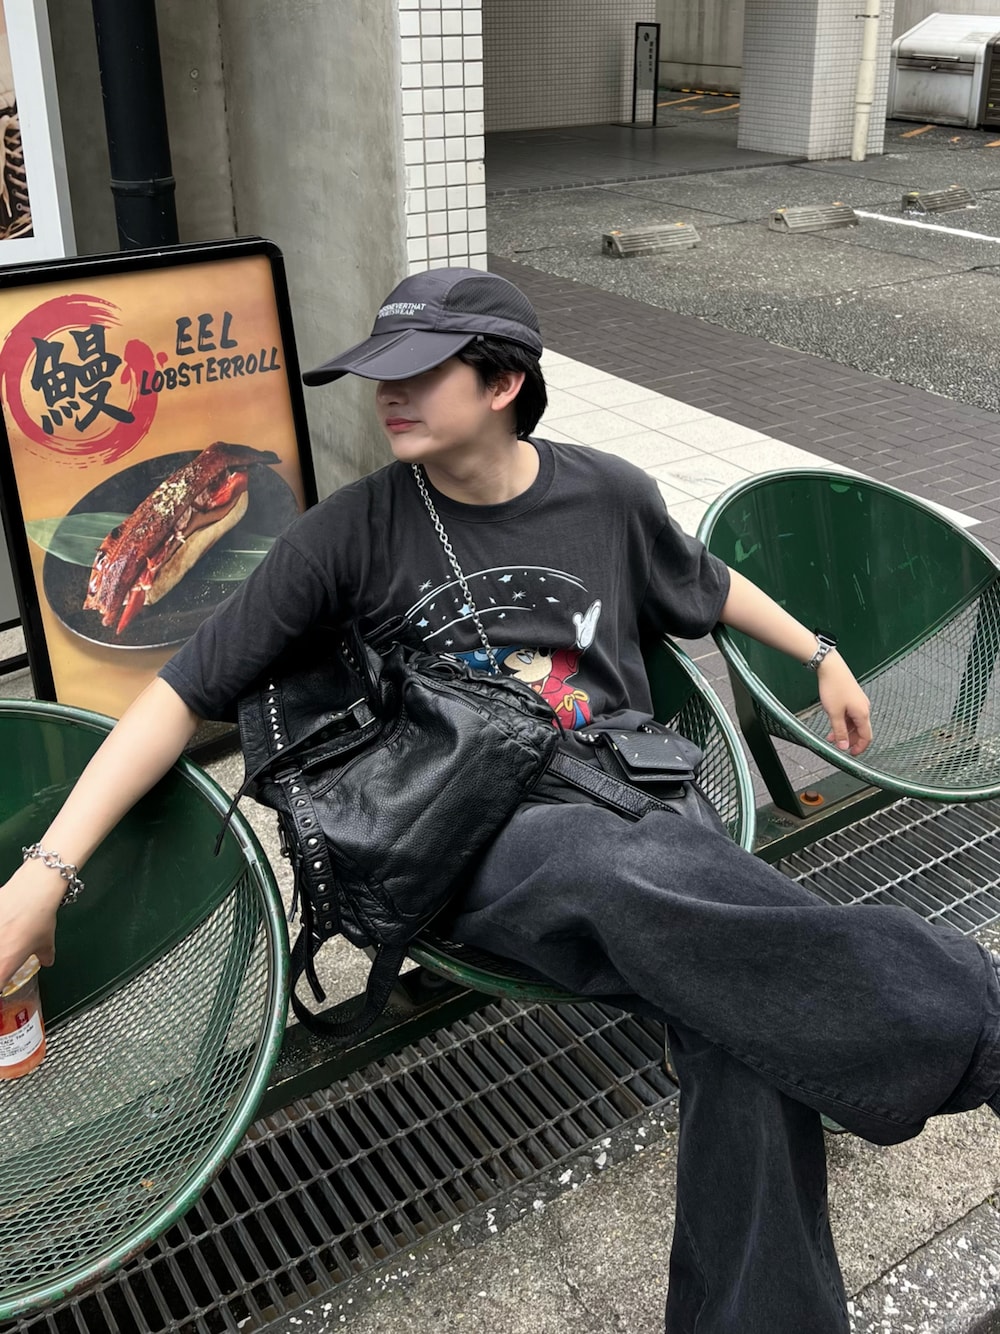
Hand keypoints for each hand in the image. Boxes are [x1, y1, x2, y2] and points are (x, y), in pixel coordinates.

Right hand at [0, 862, 63, 989]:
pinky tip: (4, 924)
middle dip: (1, 963)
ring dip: (1, 943)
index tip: (4, 981)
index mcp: (4, 965)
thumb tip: (46, 959)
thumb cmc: (38, 915)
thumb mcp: (46, 941)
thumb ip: (45, 955)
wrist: (33, 889)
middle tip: (7, 956)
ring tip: (7, 937)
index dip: (1, 985)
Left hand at [818, 652, 871, 755]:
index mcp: (862, 714)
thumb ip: (840, 732)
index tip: (851, 754)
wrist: (831, 667)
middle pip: (861, 731)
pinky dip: (844, 722)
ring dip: (844, 731)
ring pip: (854, 723)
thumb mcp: (834, 714)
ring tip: (830, 736)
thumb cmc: (833, 687)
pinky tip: (833, 723)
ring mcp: (859, 702)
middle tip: (838, 746)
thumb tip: (844, 746)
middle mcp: (864, 708)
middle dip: (850, 740)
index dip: (860, 748)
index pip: (867, 737)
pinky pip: (851, 714)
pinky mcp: (853, 697)